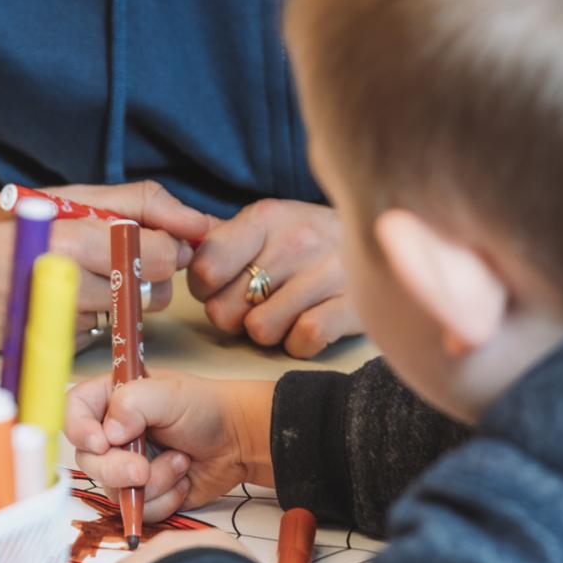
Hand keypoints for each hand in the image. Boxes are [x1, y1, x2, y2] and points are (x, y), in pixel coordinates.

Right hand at [0, 181, 216, 348]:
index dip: (172, 244)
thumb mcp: (63, 197)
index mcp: (69, 243)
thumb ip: (135, 203)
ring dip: (128, 294)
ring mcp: (58, 324)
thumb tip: (197, 223)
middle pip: (154, 291)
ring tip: (95, 272)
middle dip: (155, 272)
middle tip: (131, 252)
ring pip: (131, 315)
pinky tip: (69, 295)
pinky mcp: (51, 347)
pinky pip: (101, 331)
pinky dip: (98, 313)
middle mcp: (65, 289)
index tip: (164, 235)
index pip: (157, 255)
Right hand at [65, 370, 274, 520]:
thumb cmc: (207, 409)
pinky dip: (165, 499)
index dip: (79, 430)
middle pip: (88, 461)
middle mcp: (114, 435)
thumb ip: (135, 403)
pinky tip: (183, 479)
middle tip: (142, 468)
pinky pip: (140, 510)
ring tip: (181, 461)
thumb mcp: (172, 394)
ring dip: (152, 482)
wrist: (239, 442)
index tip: (101, 442)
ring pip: (114, 491)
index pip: (74, 412)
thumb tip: (109, 432)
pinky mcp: (146, 493)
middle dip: (117, 469)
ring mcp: (127, 466)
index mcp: (112, 401)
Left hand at [188, 199, 363, 357]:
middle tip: (256, 306)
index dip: (203, 289)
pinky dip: (300, 344)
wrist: (387, 239)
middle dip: (235, 317)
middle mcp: (296, 241)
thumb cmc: (311, 239)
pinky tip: (310, 325)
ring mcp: (327, 273)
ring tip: (286, 314)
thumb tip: (175, 246)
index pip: (204, 267)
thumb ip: (223, 238)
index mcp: (266, 218)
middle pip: (225, 310)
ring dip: (268, 333)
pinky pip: (302, 341)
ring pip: (260, 331)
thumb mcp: (269, 224)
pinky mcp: (353, 306)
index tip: (219, 287)